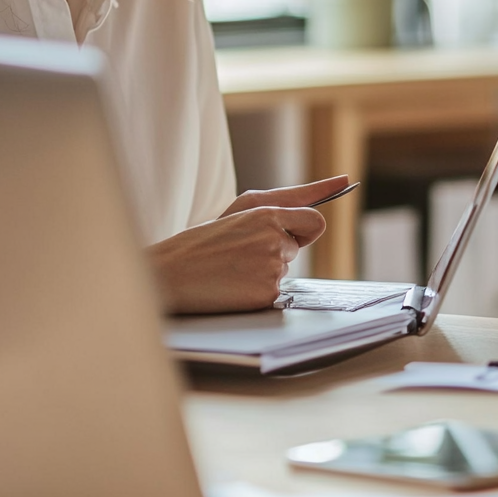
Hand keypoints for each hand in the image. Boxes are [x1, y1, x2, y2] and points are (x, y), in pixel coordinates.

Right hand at [148, 175, 350, 313]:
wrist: (170, 274)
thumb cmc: (204, 241)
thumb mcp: (239, 213)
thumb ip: (282, 206)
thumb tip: (327, 203)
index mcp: (266, 214)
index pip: (315, 220)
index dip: (310, 227)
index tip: (316, 220)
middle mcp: (273, 239)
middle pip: (297, 246)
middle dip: (279, 248)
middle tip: (243, 250)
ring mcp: (271, 267)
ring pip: (284, 268)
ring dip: (264, 269)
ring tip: (231, 267)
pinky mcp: (266, 293)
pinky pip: (274, 291)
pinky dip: (256, 290)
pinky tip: (232, 285)